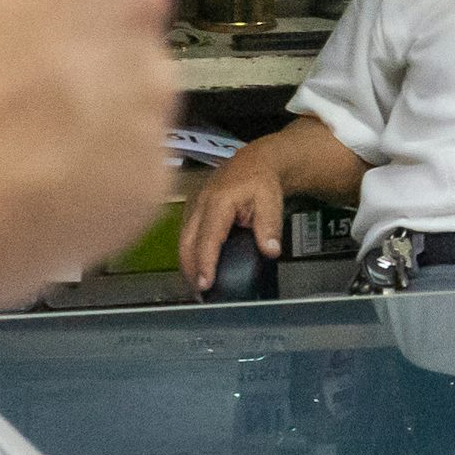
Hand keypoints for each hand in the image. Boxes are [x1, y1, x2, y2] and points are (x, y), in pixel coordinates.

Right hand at [178, 148, 284, 292]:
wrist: (254, 162)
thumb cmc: (261, 180)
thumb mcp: (272, 201)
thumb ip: (270, 226)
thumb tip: (270, 250)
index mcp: (219, 201)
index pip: (208, 238)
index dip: (205, 263)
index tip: (205, 283)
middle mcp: (201, 204)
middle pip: (187, 243)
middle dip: (191, 270)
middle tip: (200, 293)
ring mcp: (194, 206)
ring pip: (183, 241)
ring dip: (187, 264)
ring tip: (198, 286)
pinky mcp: (192, 210)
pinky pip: (185, 236)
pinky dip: (189, 254)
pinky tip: (197, 268)